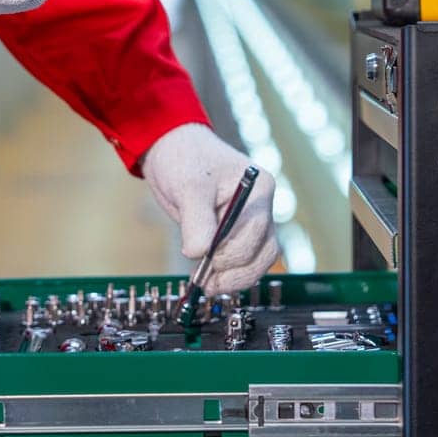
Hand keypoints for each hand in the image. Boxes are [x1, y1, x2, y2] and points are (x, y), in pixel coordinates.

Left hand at [142, 124, 278, 293]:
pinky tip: (210, 278)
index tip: (204, 260)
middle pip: (264, 251)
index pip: (254, 231)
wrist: (173, 151)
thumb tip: (200, 254)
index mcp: (257, 187)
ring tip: (209, 285)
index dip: (230, 252)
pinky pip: (245, 260)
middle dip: (235, 271)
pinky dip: (231, 273)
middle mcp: (261, 205)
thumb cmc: (184, 158)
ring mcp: (252, 220)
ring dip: (236, 278)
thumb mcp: (188, 187)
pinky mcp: (238, 232)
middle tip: (207, 282)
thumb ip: (196, 221)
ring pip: (259, 260)